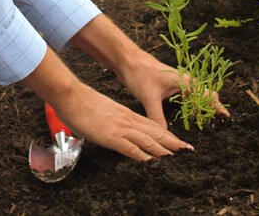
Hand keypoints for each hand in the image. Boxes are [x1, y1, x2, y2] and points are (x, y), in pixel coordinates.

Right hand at [52, 83, 193, 161]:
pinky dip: (145, 156)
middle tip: (187, 149)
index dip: (165, 133)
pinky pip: (132, 148)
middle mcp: (127, 119)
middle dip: (173, 142)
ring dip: (165, 150)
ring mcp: (121, 128)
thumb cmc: (81, 102)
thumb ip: (108, 118)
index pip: (150, 125)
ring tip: (179, 156)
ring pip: (149, 140)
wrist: (71, 95)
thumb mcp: (101, 109)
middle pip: (155, 132)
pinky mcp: (112, 136)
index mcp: (125, 113)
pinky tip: (153, 163)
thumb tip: (106, 126)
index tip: (176, 140)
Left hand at [119, 52, 229, 129]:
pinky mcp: (169, 91)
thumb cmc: (140, 73)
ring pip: (193, 103)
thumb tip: (165, 138)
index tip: (226, 123)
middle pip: (204, 101)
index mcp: (186, 83)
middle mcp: (185, 84)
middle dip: (209, 115)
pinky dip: (185, 112)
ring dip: (197, 114)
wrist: (127, 61)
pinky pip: (183, 103)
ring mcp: (178, 87)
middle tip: (213, 133)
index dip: (219, 110)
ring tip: (201, 132)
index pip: (210, 97)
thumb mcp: (149, 98)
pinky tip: (182, 124)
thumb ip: (158, 118)